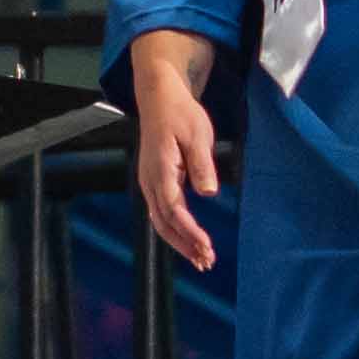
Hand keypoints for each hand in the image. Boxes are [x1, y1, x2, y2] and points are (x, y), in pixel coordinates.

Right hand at [127, 38, 221, 270]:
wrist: (159, 97)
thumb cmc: (180, 113)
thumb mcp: (198, 134)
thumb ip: (202, 164)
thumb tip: (208, 192)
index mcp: (161, 170)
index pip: (175, 211)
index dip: (191, 233)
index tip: (207, 247)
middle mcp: (150, 181)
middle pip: (164, 223)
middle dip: (185, 245)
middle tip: (207, 261)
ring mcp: (149, 182)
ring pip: (160, 221)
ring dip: (179, 241)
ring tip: (200, 258)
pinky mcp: (154, 181)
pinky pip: (161, 212)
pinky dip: (174, 229)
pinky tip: (188, 239)